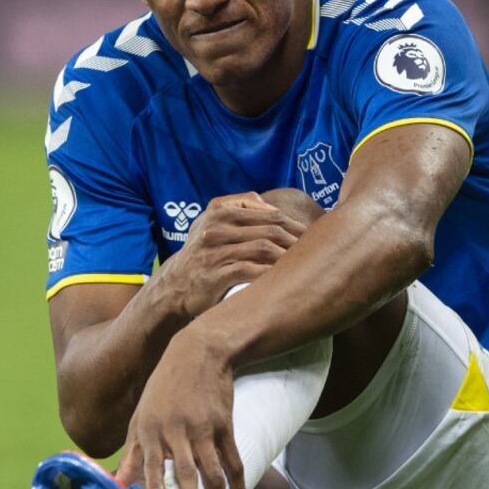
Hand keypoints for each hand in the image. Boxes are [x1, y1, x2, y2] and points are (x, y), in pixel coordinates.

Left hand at [117, 329, 247, 488]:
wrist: (199, 352)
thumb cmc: (164, 388)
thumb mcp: (141, 415)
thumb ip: (132, 453)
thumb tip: (118, 483)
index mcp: (150, 428)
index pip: (153, 460)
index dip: (155, 481)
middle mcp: (177, 430)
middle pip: (187, 473)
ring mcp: (204, 430)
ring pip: (214, 474)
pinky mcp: (225, 427)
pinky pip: (234, 464)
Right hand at [156, 192, 305, 318]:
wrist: (174, 286)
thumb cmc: (201, 253)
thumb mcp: (209, 222)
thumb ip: (235, 206)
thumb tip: (265, 201)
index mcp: (218, 212)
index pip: (268, 214)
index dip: (293, 224)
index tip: (311, 235)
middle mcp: (216, 229)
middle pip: (269, 230)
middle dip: (295, 240)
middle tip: (314, 251)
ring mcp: (215, 252)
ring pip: (263, 248)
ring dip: (287, 257)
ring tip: (303, 265)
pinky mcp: (216, 275)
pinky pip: (251, 271)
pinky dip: (271, 274)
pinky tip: (284, 279)